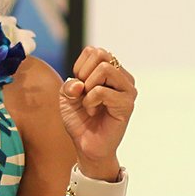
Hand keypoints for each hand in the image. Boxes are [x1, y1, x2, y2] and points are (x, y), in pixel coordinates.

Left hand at [57, 46, 135, 175]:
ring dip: (89, 86)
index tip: (79, 86)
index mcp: (111, 71)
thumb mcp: (67, 96)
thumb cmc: (80, 120)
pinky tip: (93, 111)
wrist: (86, 144)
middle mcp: (122, 77)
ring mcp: (127, 90)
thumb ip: (70, 83)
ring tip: (89, 102)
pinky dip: (90, 101)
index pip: (95, 51)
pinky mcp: (127, 104)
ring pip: (105, 69)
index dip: (79, 66)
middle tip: (83, 93)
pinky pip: (102, 91)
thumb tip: (80, 83)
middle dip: (84, 74)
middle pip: (101, 55)